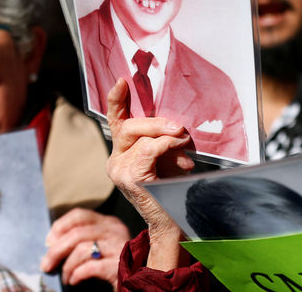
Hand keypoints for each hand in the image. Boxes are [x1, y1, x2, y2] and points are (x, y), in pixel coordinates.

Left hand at [41, 208, 128, 289]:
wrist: (142, 282)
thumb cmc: (116, 265)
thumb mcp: (101, 247)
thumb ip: (84, 240)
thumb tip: (52, 242)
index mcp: (109, 223)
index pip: (80, 214)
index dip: (60, 226)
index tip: (48, 242)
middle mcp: (115, 230)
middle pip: (77, 232)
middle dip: (56, 250)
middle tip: (46, 265)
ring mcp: (119, 246)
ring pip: (82, 249)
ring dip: (67, 265)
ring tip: (65, 277)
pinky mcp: (119, 265)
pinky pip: (90, 267)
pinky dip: (77, 274)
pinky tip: (74, 281)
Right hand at [105, 78, 193, 269]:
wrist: (174, 220)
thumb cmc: (172, 187)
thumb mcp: (165, 156)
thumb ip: (161, 138)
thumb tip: (174, 123)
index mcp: (122, 152)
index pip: (116, 121)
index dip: (117, 100)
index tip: (122, 81)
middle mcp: (115, 160)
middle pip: (129, 126)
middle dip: (156, 122)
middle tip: (179, 127)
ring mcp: (119, 170)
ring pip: (142, 137)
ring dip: (168, 138)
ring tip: (185, 145)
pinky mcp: (129, 177)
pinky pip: (150, 149)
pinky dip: (167, 145)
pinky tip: (179, 149)